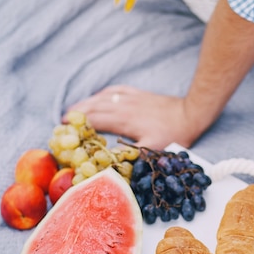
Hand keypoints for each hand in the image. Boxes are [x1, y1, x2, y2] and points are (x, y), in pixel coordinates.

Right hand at [63, 85, 201, 150]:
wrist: (191, 114)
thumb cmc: (173, 135)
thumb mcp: (152, 150)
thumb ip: (131, 155)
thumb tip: (113, 164)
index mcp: (123, 120)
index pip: (94, 121)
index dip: (78, 126)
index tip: (64, 130)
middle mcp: (123, 106)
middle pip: (94, 107)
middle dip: (77, 114)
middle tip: (63, 121)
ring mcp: (131, 98)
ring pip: (103, 98)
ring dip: (86, 103)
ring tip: (74, 109)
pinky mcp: (139, 95)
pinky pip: (117, 90)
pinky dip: (104, 93)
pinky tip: (99, 95)